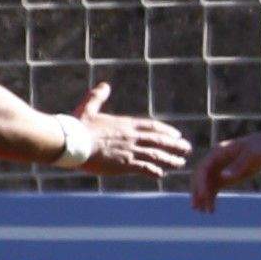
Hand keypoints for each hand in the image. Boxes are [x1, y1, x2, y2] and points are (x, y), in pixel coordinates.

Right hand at [72, 84, 191, 178]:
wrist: (72, 142)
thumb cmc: (77, 126)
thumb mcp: (88, 107)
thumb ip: (98, 97)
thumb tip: (104, 85)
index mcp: (125, 124)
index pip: (152, 126)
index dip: (166, 131)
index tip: (177, 134)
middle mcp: (131, 137)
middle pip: (159, 141)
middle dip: (175, 145)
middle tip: (188, 148)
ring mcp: (129, 151)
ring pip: (156, 155)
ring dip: (170, 159)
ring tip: (181, 163)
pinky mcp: (124, 164)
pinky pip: (144, 168)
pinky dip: (154, 171)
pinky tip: (160, 174)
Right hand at [187, 130, 260, 212]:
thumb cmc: (259, 149)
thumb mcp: (251, 156)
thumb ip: (238, 165)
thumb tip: (223, 176)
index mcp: (217, 153)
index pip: (204, 169)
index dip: (201, 182)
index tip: (204, 196)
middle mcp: (214, 161)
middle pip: (201, 177)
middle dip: (198, 191)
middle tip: (197, 207)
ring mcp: (219, 169)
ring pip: (206, 184)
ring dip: (202, 197)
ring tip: (201, 211)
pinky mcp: (224, 176)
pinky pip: (214, 188)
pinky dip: (211, 197)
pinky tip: (210, 209)